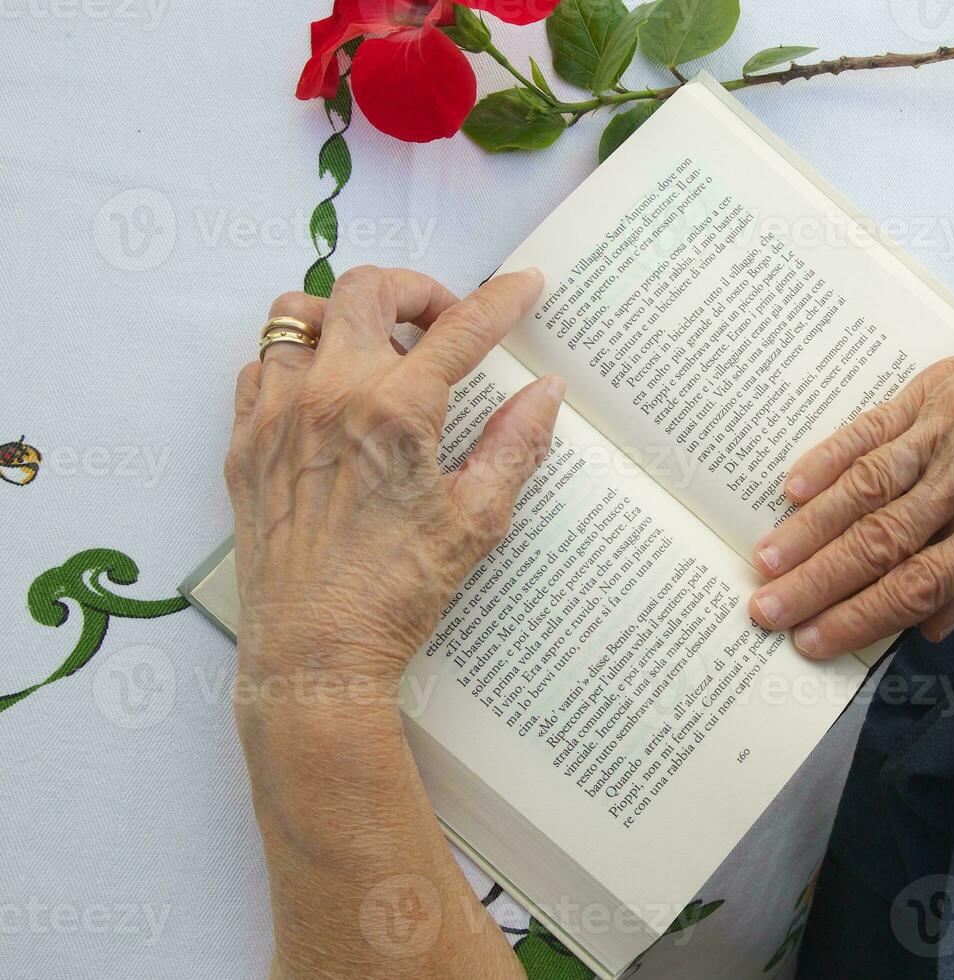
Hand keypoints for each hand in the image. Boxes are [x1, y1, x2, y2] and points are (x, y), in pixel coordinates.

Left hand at [228, 266, 555, 979]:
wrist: (313, 654)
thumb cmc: (398, 594)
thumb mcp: (476, 520)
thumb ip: (515, 444)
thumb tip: (546, 392)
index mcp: (395, 410)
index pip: (460, 330)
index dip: (502, 300)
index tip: (525, 284)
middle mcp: (329, 394)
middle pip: (368, 289)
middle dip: (418, 290)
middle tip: (445, 324)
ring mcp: (277, 413)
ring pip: (298, 312)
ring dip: (346, 315)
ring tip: (378, 352)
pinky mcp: (245, 442)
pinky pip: (261, 365)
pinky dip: (297, 359)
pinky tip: (327, 394)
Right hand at [747, 297, 953, 657]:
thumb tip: (923, 627)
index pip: (922, 583)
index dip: (861, 617)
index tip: (813, 642)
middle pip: (884, 539)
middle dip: (819, 582)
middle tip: (764, 610)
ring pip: (870, 484)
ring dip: (811, 527)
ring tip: (766, 560)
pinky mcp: (945, 382)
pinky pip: (876, 424)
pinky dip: (832, 455)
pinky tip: (793, 487)